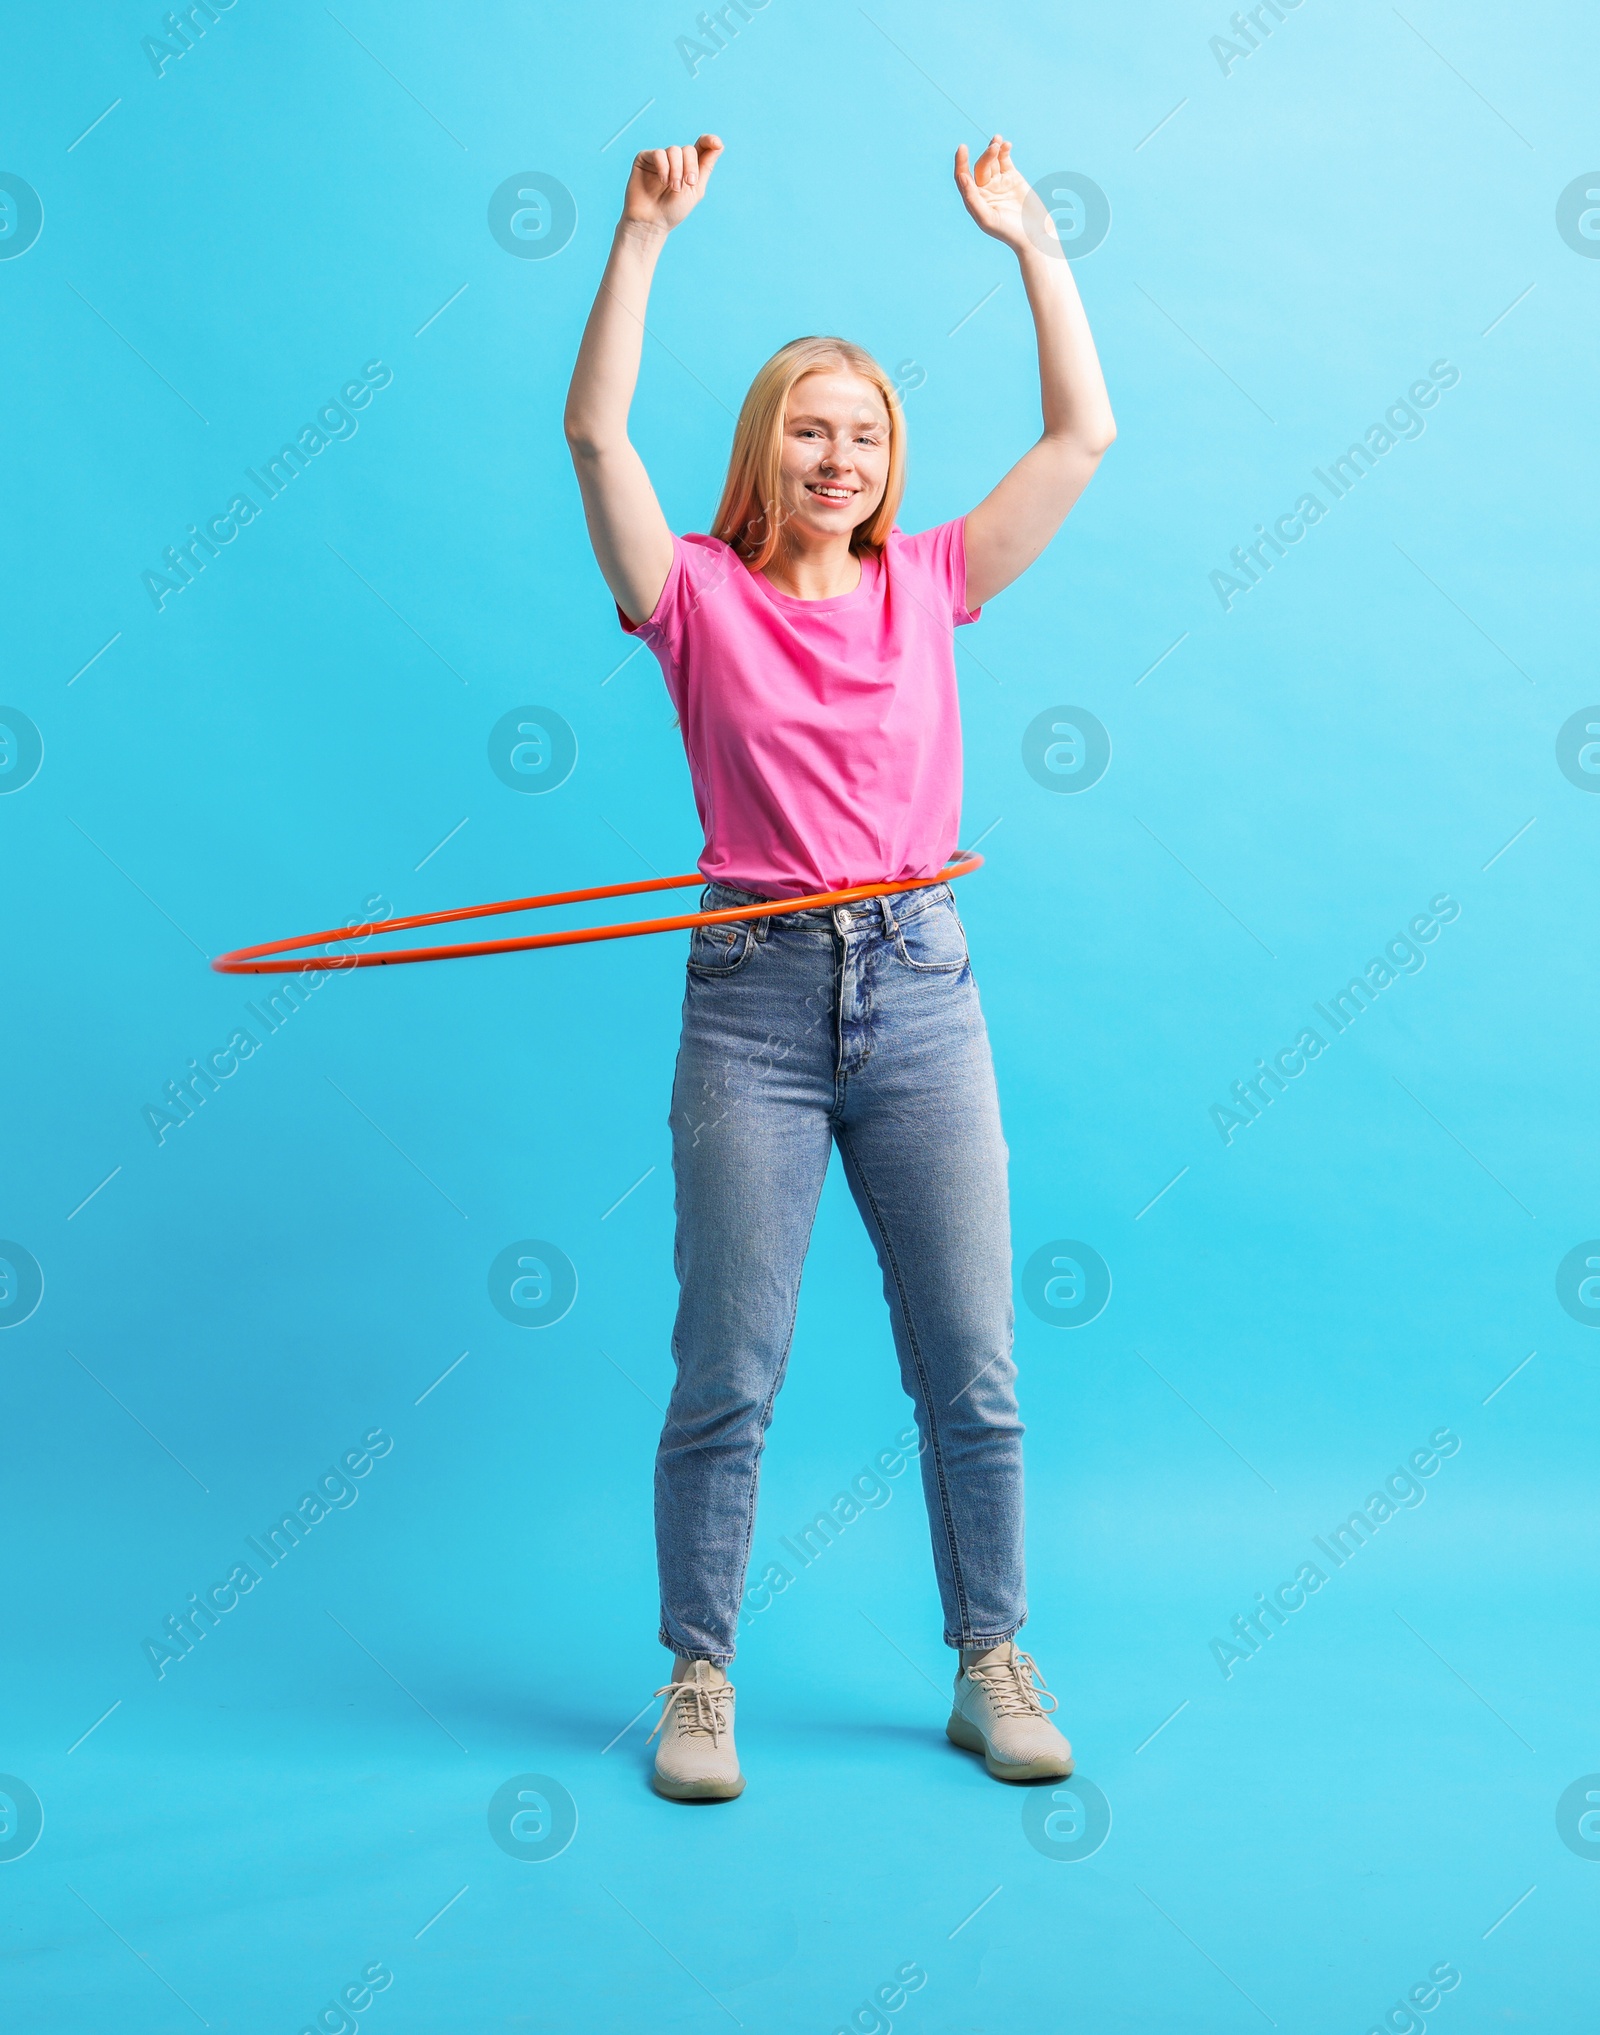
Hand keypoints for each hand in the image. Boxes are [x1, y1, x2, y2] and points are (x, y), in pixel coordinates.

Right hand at [623, 135, 723, 231]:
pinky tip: (663, 181)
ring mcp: (660, 158)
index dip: (710, 141)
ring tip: (674, 188)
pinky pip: (659, 154)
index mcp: (690, 166)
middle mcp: (676, 160)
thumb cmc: (673, 210)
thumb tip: (719, 144)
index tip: (717, 144)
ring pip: (674, 150)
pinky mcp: (645, 158)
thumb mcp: (696, 190)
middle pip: (689, 150)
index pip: (702, 146)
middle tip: (688, 183)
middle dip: (691, 166)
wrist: (651, 222)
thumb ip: (706, 167)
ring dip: (677, 170)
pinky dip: (663, 167)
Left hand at [954, 136, 1054, 256]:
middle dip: (986, 155)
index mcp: (974, 200)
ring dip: (993, 148)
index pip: (962, 177)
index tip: (962, 148)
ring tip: (998, 141)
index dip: (961, 162)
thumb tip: (962, 177)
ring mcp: (999, 183)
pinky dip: (1004, 151)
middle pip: (980, 166)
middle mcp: (984, 190)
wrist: (1034, 234)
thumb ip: (972, 199)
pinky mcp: (1013, 178)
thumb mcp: (987, 218)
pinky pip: (1005, 160)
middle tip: (994, 148)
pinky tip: (1006, 145)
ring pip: (992, 160)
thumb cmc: (1008, 232)